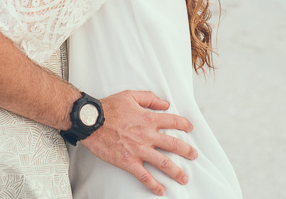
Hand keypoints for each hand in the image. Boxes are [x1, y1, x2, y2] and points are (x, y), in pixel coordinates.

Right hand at [81, 91, 196, 195]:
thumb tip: (164, 103)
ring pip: (163, 163)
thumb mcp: (130, 96)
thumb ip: (149, 98)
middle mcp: (147, 135)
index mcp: (148, 118)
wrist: (91, 122)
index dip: (184, 124)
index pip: (173, 121)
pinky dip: (154, 185)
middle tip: (193, 155)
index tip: (189, 128)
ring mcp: (139, 150)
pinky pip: (144, 176)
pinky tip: (161, 190)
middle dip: (187, 151)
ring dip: (176, 171)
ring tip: (184, 178)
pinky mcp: (129, 162)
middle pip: (173, 144)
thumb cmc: (108, 108)